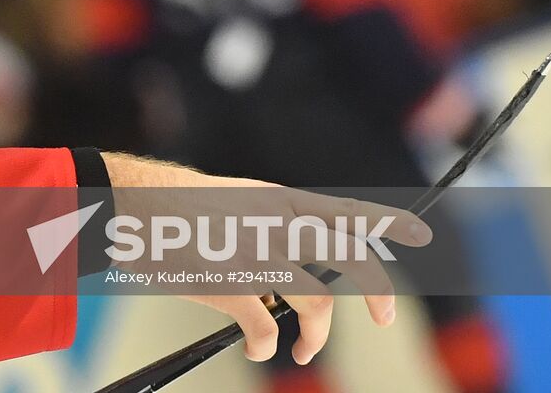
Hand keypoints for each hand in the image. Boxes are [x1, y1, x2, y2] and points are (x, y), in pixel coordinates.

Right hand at [101, 153, 431, 364]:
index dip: (387, 224)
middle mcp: (274, 224)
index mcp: (276, 199)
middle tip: (383, 318)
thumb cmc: (175, 206)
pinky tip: (259, 347)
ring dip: (316, 334)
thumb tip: (287, 274)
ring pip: (316, 302)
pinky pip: (265, 329)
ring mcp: (254, 255)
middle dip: (375, 292)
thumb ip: (267, 230)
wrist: (131, 202)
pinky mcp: (229, 285)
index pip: (346, 211)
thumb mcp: (232, 203)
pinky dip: (266, 345)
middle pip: (347, 259)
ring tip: (304, 350)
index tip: (419, 235)